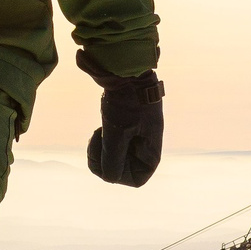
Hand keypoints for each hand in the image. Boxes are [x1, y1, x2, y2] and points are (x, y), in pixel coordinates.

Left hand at [82, 60, 162, 186]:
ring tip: (99, 131)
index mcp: (151, 152)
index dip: (118, 173)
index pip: (135, 180)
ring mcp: (134, 138)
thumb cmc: (126, 101)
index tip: (108, 153)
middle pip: (121, 170)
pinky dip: (101, 140)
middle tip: (99, 138)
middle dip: (105, 158)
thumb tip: (108, 177)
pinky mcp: (124, 128)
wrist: (125, 70)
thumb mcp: (117, 131)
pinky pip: (110, 145)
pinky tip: (100, 127)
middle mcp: (145, 148)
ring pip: (112, 158)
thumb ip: (112, 158)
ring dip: (101, 149)